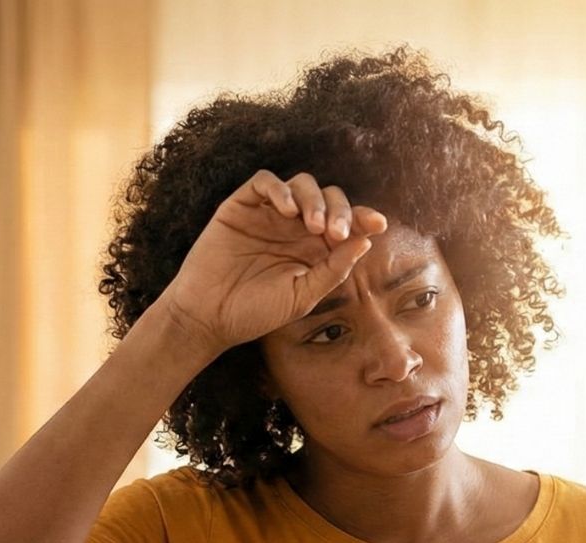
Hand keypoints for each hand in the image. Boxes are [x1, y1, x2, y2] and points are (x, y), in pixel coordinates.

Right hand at [153, 169, 387, 356]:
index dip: (363, 217)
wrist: (208, 317)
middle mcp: (294, 227)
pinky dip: (280, 189)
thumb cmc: (255, 312)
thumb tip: (365, 241)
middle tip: (335, 233)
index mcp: (313, 248)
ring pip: (302, 184)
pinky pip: (265, 182)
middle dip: (339, 210)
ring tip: (311, 226)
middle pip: (328, 197)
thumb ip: (334, 269)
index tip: (377, 224)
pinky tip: (286, 211)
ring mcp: (267, 214)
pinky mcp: (241, 206)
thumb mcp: (303, 296)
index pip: (345, 222)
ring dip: (313, 199)